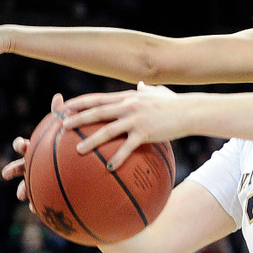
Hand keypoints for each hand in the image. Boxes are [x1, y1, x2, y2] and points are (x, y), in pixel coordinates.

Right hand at [2, 94, 65, 203]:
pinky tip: (38, 211)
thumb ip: (59, 115)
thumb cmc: (66, 145)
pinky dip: (37, 205)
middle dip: (12, 169)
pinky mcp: (46, 192)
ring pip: (26, 186)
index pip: (23, 146)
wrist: (76, 167)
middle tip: (6, 173)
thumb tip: (58, 96)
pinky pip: (40, 201)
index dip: (21, 145)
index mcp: (35, 150)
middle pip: (19, 167)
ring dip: (22, 190)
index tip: (23, 145)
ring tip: (22, 197)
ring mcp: (37, 179)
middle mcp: (32, 165)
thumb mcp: (64, 130)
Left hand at [62, 82, 184, 169]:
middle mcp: (128, 106)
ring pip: (108, 130)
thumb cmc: (175, 103)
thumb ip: (146, 89)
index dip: (80, 103)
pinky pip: (128, 147)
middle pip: (98, 112)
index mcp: (128, 97)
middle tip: (62, 126)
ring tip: (78, 149)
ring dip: (91, 140)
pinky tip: (109, 167)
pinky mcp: (146, 132)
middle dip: (78, 118)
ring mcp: (136, 119)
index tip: (65, 107)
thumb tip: (140, 84)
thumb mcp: (158, 92)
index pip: (98, 98)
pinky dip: (118, 157)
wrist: (190, 111)